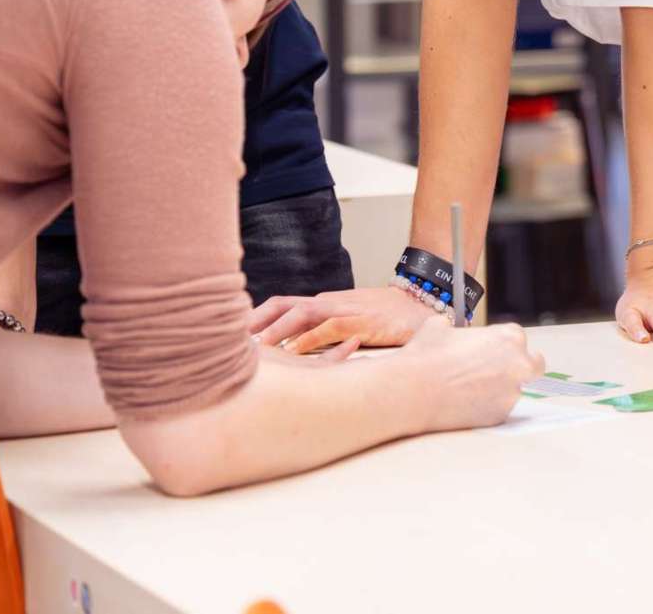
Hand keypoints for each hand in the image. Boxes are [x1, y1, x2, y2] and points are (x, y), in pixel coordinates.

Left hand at [250, 286, 429, 352]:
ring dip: (277, 330)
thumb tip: (291, 348)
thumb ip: (321, 328)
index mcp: (323, 302)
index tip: (232, 333)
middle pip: (283, 305)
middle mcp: (329, 302)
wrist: (421, 306)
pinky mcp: (360, 321)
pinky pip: (329, 327)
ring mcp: (344, 309)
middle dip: (256, 321)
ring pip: (302, 314)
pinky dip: (309, 339)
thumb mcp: (347, 319)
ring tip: (256, 349)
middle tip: (231, 340)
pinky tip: (293, 351)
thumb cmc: (383, 317)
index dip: (255, 317)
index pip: (280, 305)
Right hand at [401, 317, 543, 431]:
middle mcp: (518, 364)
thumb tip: (448, 327)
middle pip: (534, 364)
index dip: (502, 345)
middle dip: (520, 366)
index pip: (518, 338)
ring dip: (500, 388)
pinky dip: (488, 406)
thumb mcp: (439, 326)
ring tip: (469, 389)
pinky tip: (465, 403)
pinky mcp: (500, 415)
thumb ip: (454, 326)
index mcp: (509, 337)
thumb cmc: (426, 356)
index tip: (490, 351)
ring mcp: (512, 392)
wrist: (412, 391)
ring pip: (515, 389)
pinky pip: (499, 408)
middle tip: (499, 371)